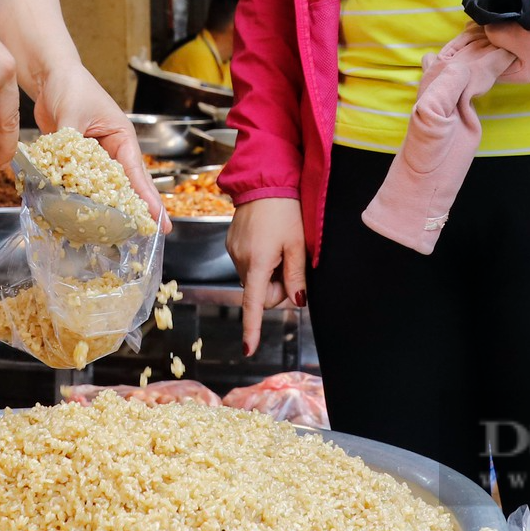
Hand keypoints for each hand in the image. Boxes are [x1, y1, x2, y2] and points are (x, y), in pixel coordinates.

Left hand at [33, 62, 167, 231]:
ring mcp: (94, 155)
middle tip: (150, 234)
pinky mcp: (75, 159)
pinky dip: (81, 197)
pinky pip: (81, 182)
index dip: (147, 199)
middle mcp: (111, 148)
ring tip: (118, 232)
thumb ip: (70, 140)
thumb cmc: (70, 85)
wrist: (50, 74)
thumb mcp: (73, 112)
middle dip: (138, 209)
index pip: (136, 172)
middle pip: (127, 184)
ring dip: (109, 207)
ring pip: (104, 187)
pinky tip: (81, 213)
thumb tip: (62, 164)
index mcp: (121, 136)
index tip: (159, 220)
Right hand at [226, 197, 306, 355]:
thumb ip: (296, 275)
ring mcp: (233, 250)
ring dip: (268, 273)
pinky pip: (247, 264)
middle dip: (276, 288)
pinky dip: (260, 261)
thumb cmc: (284, 209)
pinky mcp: (232, 242)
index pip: (253, 304)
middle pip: (259, 293)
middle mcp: (239, 259)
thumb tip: (297, 300)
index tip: (249, 349)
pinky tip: (269, 241)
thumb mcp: (297, 244)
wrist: (264, 180)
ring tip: (280, 247)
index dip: (252, 329)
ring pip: (254, 279)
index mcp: (256, 262)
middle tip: (291, 265)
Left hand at [483, 0, 529, 84]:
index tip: (487, 14)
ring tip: (507, 36)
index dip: (489, 23)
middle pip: (501, 65)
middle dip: (492, 48)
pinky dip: (527, 59)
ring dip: (508, 56)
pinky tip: (527, 45)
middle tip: (489, 32)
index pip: (497, 37)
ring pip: (518, 72)